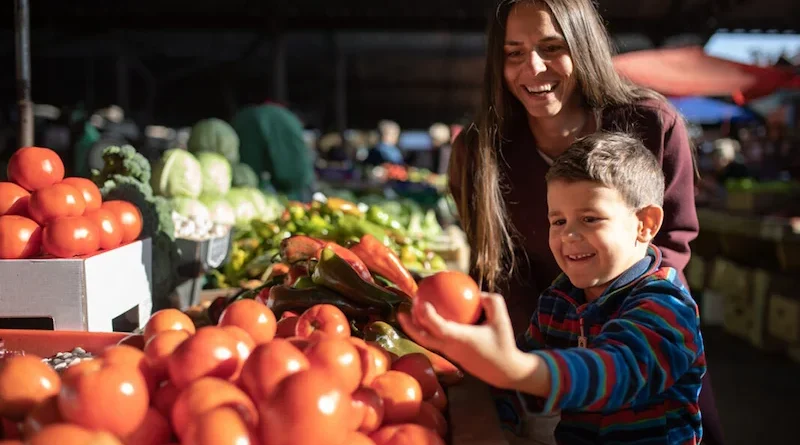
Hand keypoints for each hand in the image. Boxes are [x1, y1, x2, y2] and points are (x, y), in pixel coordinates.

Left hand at [397, 292, 530, 389]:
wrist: (504, 371)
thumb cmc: (503, 343)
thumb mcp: (502, 319)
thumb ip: (491, 302)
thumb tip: (477, 292)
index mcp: (460, 339)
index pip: (438, 327)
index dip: (427, 316)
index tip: (421, 302)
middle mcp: (450, 348)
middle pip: (423, 339)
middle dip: (408, 326)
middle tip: (400, 312)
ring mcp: (450, 354)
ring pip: (427, 341)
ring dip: (416, 329)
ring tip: (410, 314)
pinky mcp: (452, 357)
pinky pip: (437, 342)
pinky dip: (431, 331)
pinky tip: (434, 320)